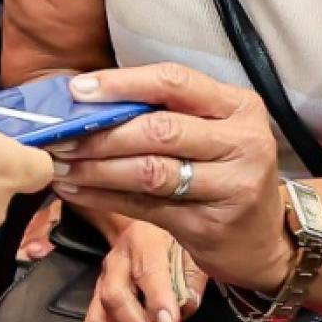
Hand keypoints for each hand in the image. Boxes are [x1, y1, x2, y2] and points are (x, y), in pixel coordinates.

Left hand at [45, 64, 292, 294]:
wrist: (262, 239)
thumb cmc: (224, 171)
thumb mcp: (211, 131)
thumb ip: (162, 112)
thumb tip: (86, 99)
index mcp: (239, 106)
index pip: (175, 82)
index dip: (123, 84)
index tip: (79, 90)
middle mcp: (243, 142)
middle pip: (159, 130)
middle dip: (102, 134)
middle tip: (59, 136)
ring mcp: (231, 186)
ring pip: (149, 171)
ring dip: (95, 168)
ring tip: (60, 165)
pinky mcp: (209, 225)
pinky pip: (143, 206)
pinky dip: (102, 197)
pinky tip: (74, 191)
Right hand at [71, 219, 199, 321]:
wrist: (141, 228)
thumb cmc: (174, 243)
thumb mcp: (191, 250)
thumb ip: (190, 279)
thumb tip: (184, 310)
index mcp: (142, 244)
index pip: (147, 273)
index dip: (157, 299)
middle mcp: (114, 268)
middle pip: (114, 301)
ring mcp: (100, 291)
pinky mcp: (97, 314)